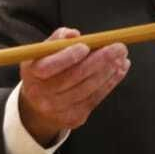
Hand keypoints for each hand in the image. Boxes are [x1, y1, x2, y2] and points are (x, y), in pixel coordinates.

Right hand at [17, 27, 129, 146]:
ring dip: (109, 72)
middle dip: (101, 60)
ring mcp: (57, 109)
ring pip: (89, 88)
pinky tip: (119, 70)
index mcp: (32, 73)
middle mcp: (41, 94)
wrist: (38, 105)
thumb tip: (75, 35)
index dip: (69, 56)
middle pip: (75, 77)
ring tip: (122, 58)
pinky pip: (95, 98)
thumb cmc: (46, 68)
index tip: (87, 45)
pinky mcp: (73, 118)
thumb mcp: (44, 51)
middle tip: (119, 47)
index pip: (50, 66)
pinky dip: (110, 83)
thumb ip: (58, 39)